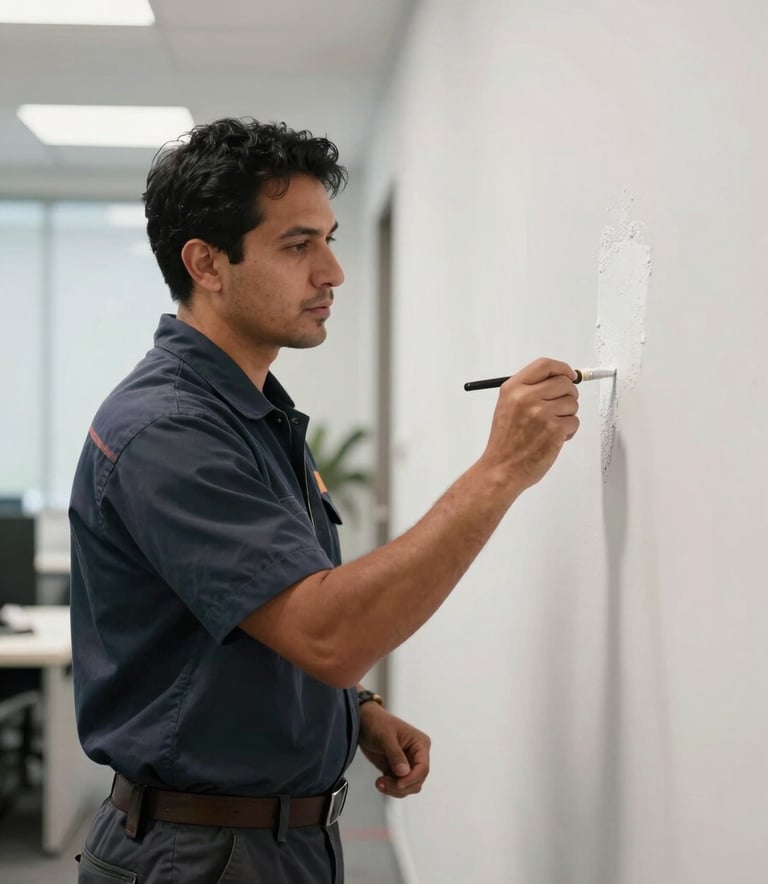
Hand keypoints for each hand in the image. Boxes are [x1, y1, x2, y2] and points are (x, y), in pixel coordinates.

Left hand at [357, 704, 430, 798]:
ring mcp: (407, 763)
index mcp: (420, 744)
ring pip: (409, 786)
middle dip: (401, 786)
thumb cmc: (376, 722)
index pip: (423, 767)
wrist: (363, 722)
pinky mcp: (397, 770)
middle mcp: (417, 755)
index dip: (412, 778)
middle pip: (417, 780)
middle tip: (384, 783)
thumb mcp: (386, 736)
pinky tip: (380, 782)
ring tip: (380, 783)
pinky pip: (399, 786)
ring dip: (395, 789)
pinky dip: (390, 788)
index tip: (398, 783)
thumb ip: (395, 754)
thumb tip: (404, 772)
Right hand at [482, 357, 579, 490]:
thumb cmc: (505, 442)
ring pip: (573, 402)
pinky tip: (553, 439)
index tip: (569, 375)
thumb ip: (528, 390)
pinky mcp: (555, 429)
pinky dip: (568, 431)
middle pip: (564, 382)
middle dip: (569, 394)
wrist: (502, 469)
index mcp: (513, 388)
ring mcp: (542, 413)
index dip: (562, 368)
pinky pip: (574, 421)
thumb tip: (559, 379)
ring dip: (567, 415)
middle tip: (561, 407)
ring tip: (551, 427)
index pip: (545, 365)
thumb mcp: (507, 406)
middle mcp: (527, 397)